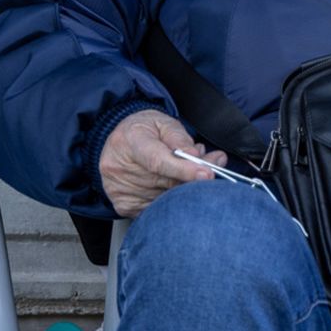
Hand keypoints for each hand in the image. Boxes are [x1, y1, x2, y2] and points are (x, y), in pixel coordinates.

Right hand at [98, 109, 225, 217]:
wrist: (119, 142)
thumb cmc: (144, 130)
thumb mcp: (164, 122)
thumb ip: (181, 138)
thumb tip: (197, 157)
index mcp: (130, 140)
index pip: (158, 161)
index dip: (184, 169)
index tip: (207, 174)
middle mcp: (118, 167)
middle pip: (165, 181)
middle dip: (193, 177)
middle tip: (211, 166)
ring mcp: (118, 189)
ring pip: (164, 198)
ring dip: (183, 187)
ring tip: (185, 169)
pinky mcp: (123, 205)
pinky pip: (157, 208)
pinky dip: (171, 199)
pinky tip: (172, 182)